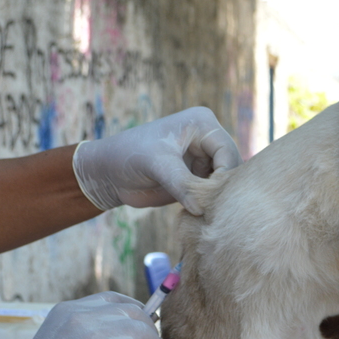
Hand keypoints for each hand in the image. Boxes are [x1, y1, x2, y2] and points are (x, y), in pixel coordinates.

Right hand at [0, 292, 188, 338]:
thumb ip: (82, 332)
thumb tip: (122, 334)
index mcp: (67, 309)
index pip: (114, 299)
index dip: (136, 310)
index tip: (147, 323)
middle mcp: (82, 316)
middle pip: (134, 313)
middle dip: (150, 330)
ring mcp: (96, 336)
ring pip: (145, 332)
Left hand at [72, 107, 242, 214]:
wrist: (107, 173)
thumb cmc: (127, 157)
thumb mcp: (156, 165)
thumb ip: (181, 184)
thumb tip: (201, 208)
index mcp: (202, 123)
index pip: (228, 152)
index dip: (225, 176)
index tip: (213, 198)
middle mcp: (207, 140)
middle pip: (232, 168)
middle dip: (223, 189)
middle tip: (212, 210)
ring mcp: (203, 160)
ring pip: (225, 183)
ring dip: (218, 199)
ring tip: (207, 213)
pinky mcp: (197, 179)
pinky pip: (214, 194)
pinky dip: (210, 205)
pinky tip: (200, 214)